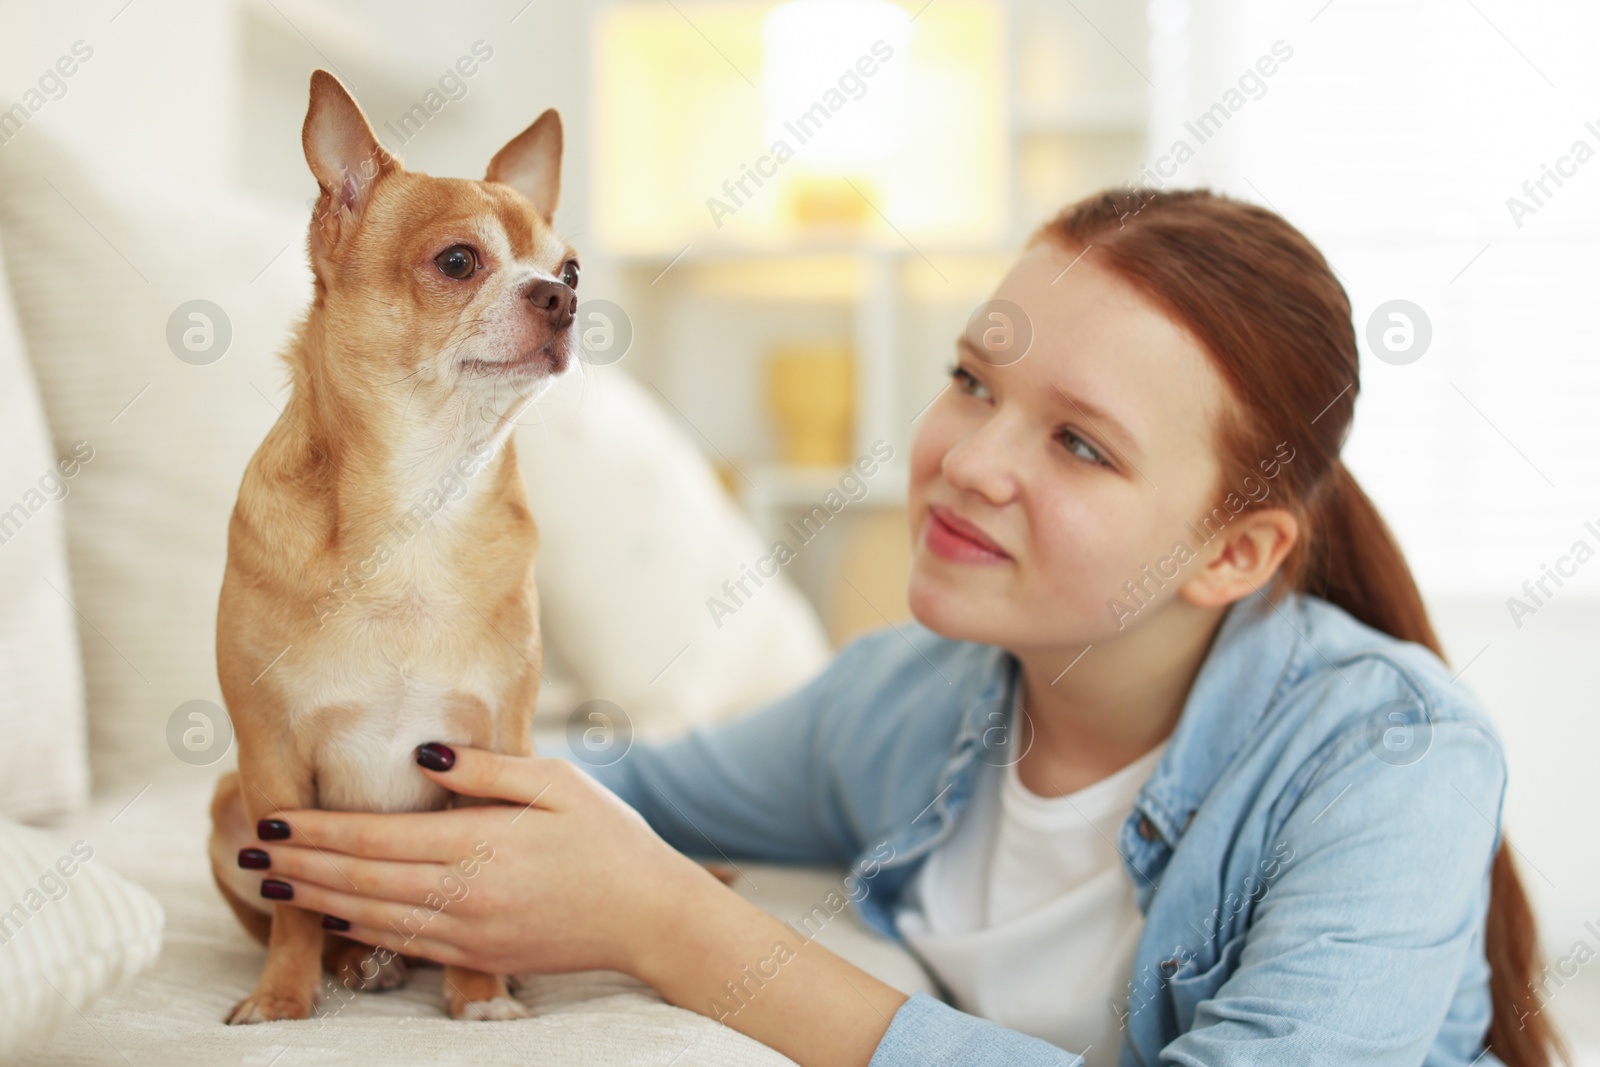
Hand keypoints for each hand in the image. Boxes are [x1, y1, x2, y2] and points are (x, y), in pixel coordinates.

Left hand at [241, 745, 718, 978]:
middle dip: (299, 866)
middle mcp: (464, 895)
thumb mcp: (555, 784)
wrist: (647, 915)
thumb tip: (421, 757)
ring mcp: (468, 934)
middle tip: (247, 853)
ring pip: (372, 917)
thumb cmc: (607, 837)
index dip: (318, 830)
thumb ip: (486, 771)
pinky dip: (359, 928)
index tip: (273, 818)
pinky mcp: (478, 958)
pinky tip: (334, 913)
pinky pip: (404, 944)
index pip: (376, 838)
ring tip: (272, 884)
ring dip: (316, 900)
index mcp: (479, 845)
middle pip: (360, 880)